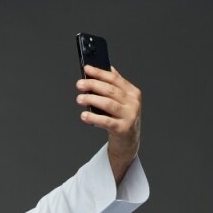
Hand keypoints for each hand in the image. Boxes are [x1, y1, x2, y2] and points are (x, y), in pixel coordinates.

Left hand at [76, 64, 141, 183]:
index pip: (115, 79)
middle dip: (93, 85)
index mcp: (133, 92)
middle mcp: (133, 103)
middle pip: (110, 90)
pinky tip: (84, 115)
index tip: (87, 69)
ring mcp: (130, 116)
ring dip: (92, 99)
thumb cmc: (121, 120)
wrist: (128, 143)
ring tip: (79, 99)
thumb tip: (103, 70)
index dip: (100, 73)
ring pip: (108, 104)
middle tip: (79, 84)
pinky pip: (106, 121)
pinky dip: (94, 118)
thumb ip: (114, 87)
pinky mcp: (123, 129)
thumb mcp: (121, 102)